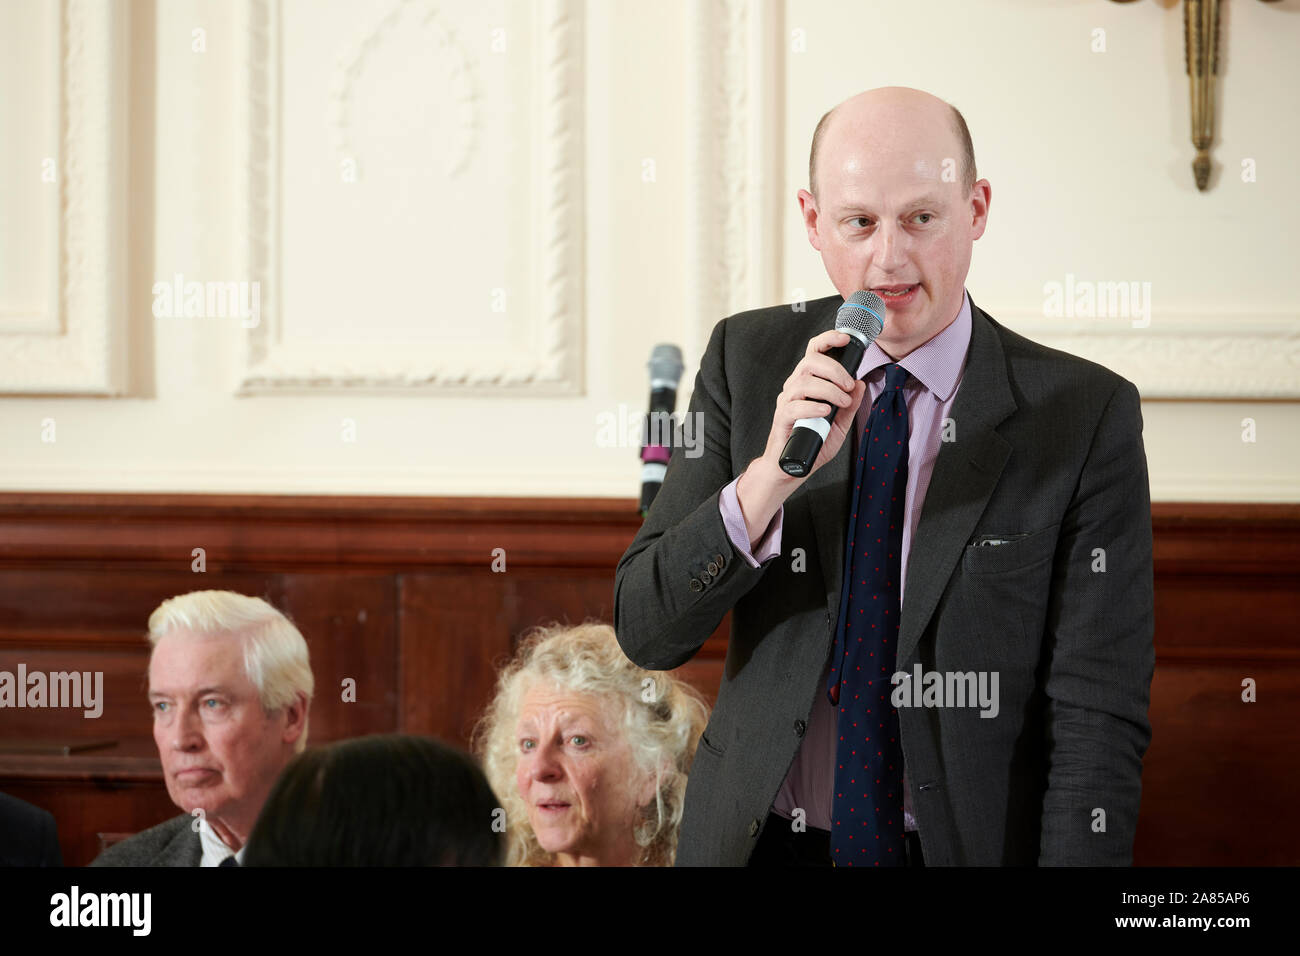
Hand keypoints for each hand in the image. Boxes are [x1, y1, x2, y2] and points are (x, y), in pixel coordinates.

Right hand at [736, 330, 867, 540]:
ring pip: (804, 382)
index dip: (828, 339)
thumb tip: (861, 384)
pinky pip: (794, 406)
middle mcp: (795, 387)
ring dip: (828, 389)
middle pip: (810, 361)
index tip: (845, 339)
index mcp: (808, 382)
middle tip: (848, 386)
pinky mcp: (781, 419)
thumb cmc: (813, 443)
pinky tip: (825, 411)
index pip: (814, 351)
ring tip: (840, 403)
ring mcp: (786, 402)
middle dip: (834, 369)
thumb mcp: (840, 424)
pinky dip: (813, 406)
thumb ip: (850, 405)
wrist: (791, 467)